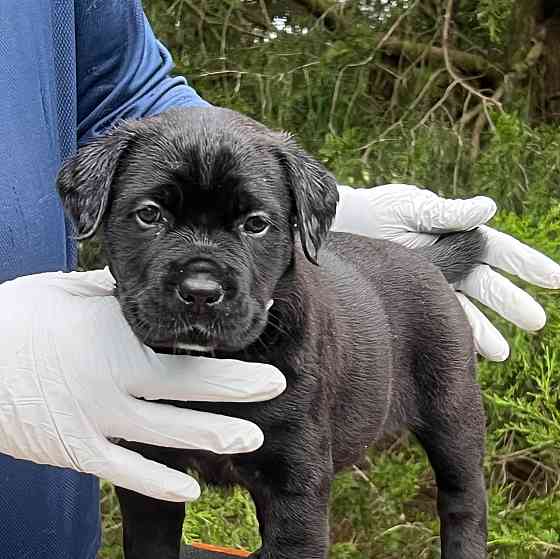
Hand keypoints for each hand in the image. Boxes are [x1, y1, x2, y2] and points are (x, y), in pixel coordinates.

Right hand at [0, 269, 284, 500]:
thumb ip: (113, 295)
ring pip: (168, 433)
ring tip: (251, 439)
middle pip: (188, 386)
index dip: (222, 345)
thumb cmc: (17, 320)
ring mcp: (96, 419)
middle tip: (275, 386)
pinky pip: (126, 472)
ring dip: (214, 436)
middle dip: (236, 386)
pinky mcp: (76, 451)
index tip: (253, 334)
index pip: (182, 344)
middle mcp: (113, 380)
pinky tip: (193, 488)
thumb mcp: (67, 292)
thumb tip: (144, 292)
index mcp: (114, 337)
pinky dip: (161, 481)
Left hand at [333, 184, 559, 360]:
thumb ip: (447, 214)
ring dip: (484, 329)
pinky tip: (464, 352)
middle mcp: (449, 260)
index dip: (527, 264)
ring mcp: (432, 281)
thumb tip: (489, 208)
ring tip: (501, 353)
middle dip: (511, 302)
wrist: (344, 229)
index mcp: (456, 233)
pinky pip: (436, 317)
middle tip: (535, 322)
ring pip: (465, 308)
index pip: (498, 250)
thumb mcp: (411, 208)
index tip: (555, 280)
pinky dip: (450, 333)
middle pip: (487, 284)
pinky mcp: (413, 297)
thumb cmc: (379, 211)